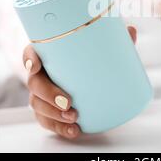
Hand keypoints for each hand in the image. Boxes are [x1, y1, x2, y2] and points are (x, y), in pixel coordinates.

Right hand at [22, 26, 137, 138]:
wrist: (92, 80)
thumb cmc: (89, 59)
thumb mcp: (101, 48)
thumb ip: (114, 39)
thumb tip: (131, 30)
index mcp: (48, 55)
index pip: (31, 53)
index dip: (29, 60)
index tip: (35, 66)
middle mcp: (42, 74)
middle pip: (34, 83)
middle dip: (48, 94)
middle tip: (67, 101)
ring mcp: (42, 94)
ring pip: (38, 104)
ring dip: (54, 114)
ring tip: (73, 117)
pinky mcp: (49, 111)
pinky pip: (47, 121)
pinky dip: (59, 127)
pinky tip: (74, 130)